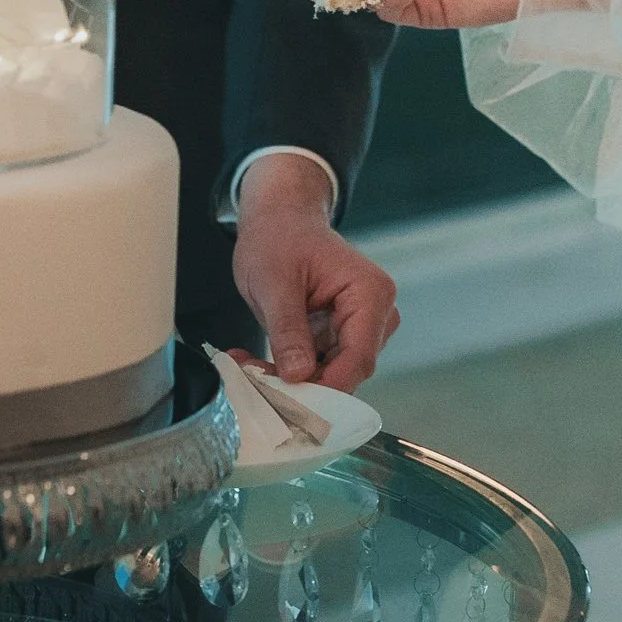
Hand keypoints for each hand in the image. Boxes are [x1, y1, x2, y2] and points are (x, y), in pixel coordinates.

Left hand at [232, 152, 399, 387]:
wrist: (279, 220)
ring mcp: (360, 327)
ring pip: (331, 374)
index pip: (359, 356)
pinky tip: (254, 361)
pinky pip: (319, 366)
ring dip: (289, 377)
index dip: (327, 385)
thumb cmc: (280, 238)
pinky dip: (287, 368)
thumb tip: (299, 375)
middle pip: (347, 370)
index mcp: (370, 293)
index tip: (289, 400)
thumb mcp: (274, 283)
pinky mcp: (340, 336)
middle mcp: (376, 314)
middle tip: (252, 376)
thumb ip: (288, 330)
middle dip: (301, 382)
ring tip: (246, 364)